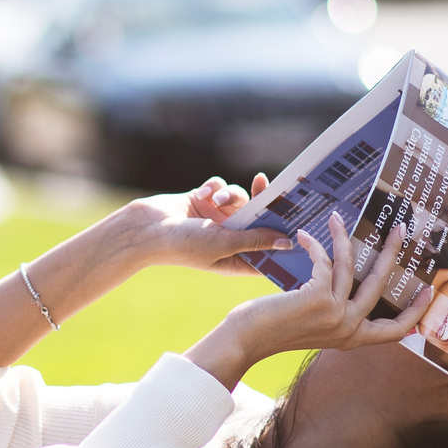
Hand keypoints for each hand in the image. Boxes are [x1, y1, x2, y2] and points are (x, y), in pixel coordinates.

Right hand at [107, 179, 291, 275]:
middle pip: (258, 220)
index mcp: (236, 259)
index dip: (283, 241)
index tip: (300, 223)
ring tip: (217, 199)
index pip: (268, 252)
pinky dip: (214, 188)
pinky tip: (203, 193)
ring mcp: (217, 220)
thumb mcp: (225, 243)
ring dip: (231, 195)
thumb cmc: (184, 245)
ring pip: (240, 199)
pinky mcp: (205, 202)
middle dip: (263, 206)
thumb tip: (287, 242)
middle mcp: (229, 239)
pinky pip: (221, 188)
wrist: (147, 229)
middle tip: (270, 189)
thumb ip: (256, 240)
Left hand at [185, 214, 431, 386]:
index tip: (429, 291)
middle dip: (392, 252)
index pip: (395, 331)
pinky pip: (326, 262)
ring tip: (338, 217)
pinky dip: (316, 245)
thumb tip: (348, 277)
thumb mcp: (314, 324)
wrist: (246, 339)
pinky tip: (306, 236)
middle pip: (382, 286)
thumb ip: (334, 311)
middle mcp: (349, 329)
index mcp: (352, 339)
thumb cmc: (275, 329)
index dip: (416, 312)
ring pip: (352, 267)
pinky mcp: (318, 299)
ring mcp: (335, 315)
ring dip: (345, 237)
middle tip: (400, 227)